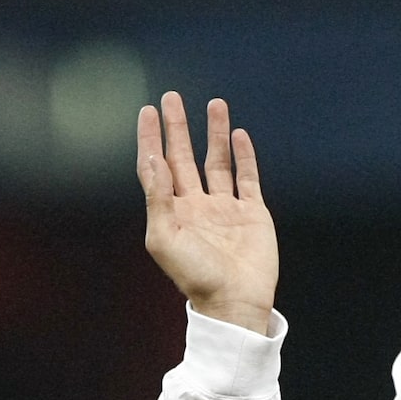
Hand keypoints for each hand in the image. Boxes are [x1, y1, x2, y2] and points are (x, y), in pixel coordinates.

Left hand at [138, 93, 274, 334]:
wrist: (234, 301)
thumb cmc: (196, 276)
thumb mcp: (164, 238)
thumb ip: (158, 197)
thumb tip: (154, 159)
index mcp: (173, 213)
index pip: (158, 167)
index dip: (152, 139)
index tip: (148, 111)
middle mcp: (198, 206)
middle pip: (185, 157)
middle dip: (178, 128)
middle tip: (171, 97)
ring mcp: (226, 209)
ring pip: (217, 162)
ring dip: (214, 133)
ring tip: (214, 104)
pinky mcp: (252, 213)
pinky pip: (247, 178)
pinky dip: (244, 156)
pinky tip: (238, 135)